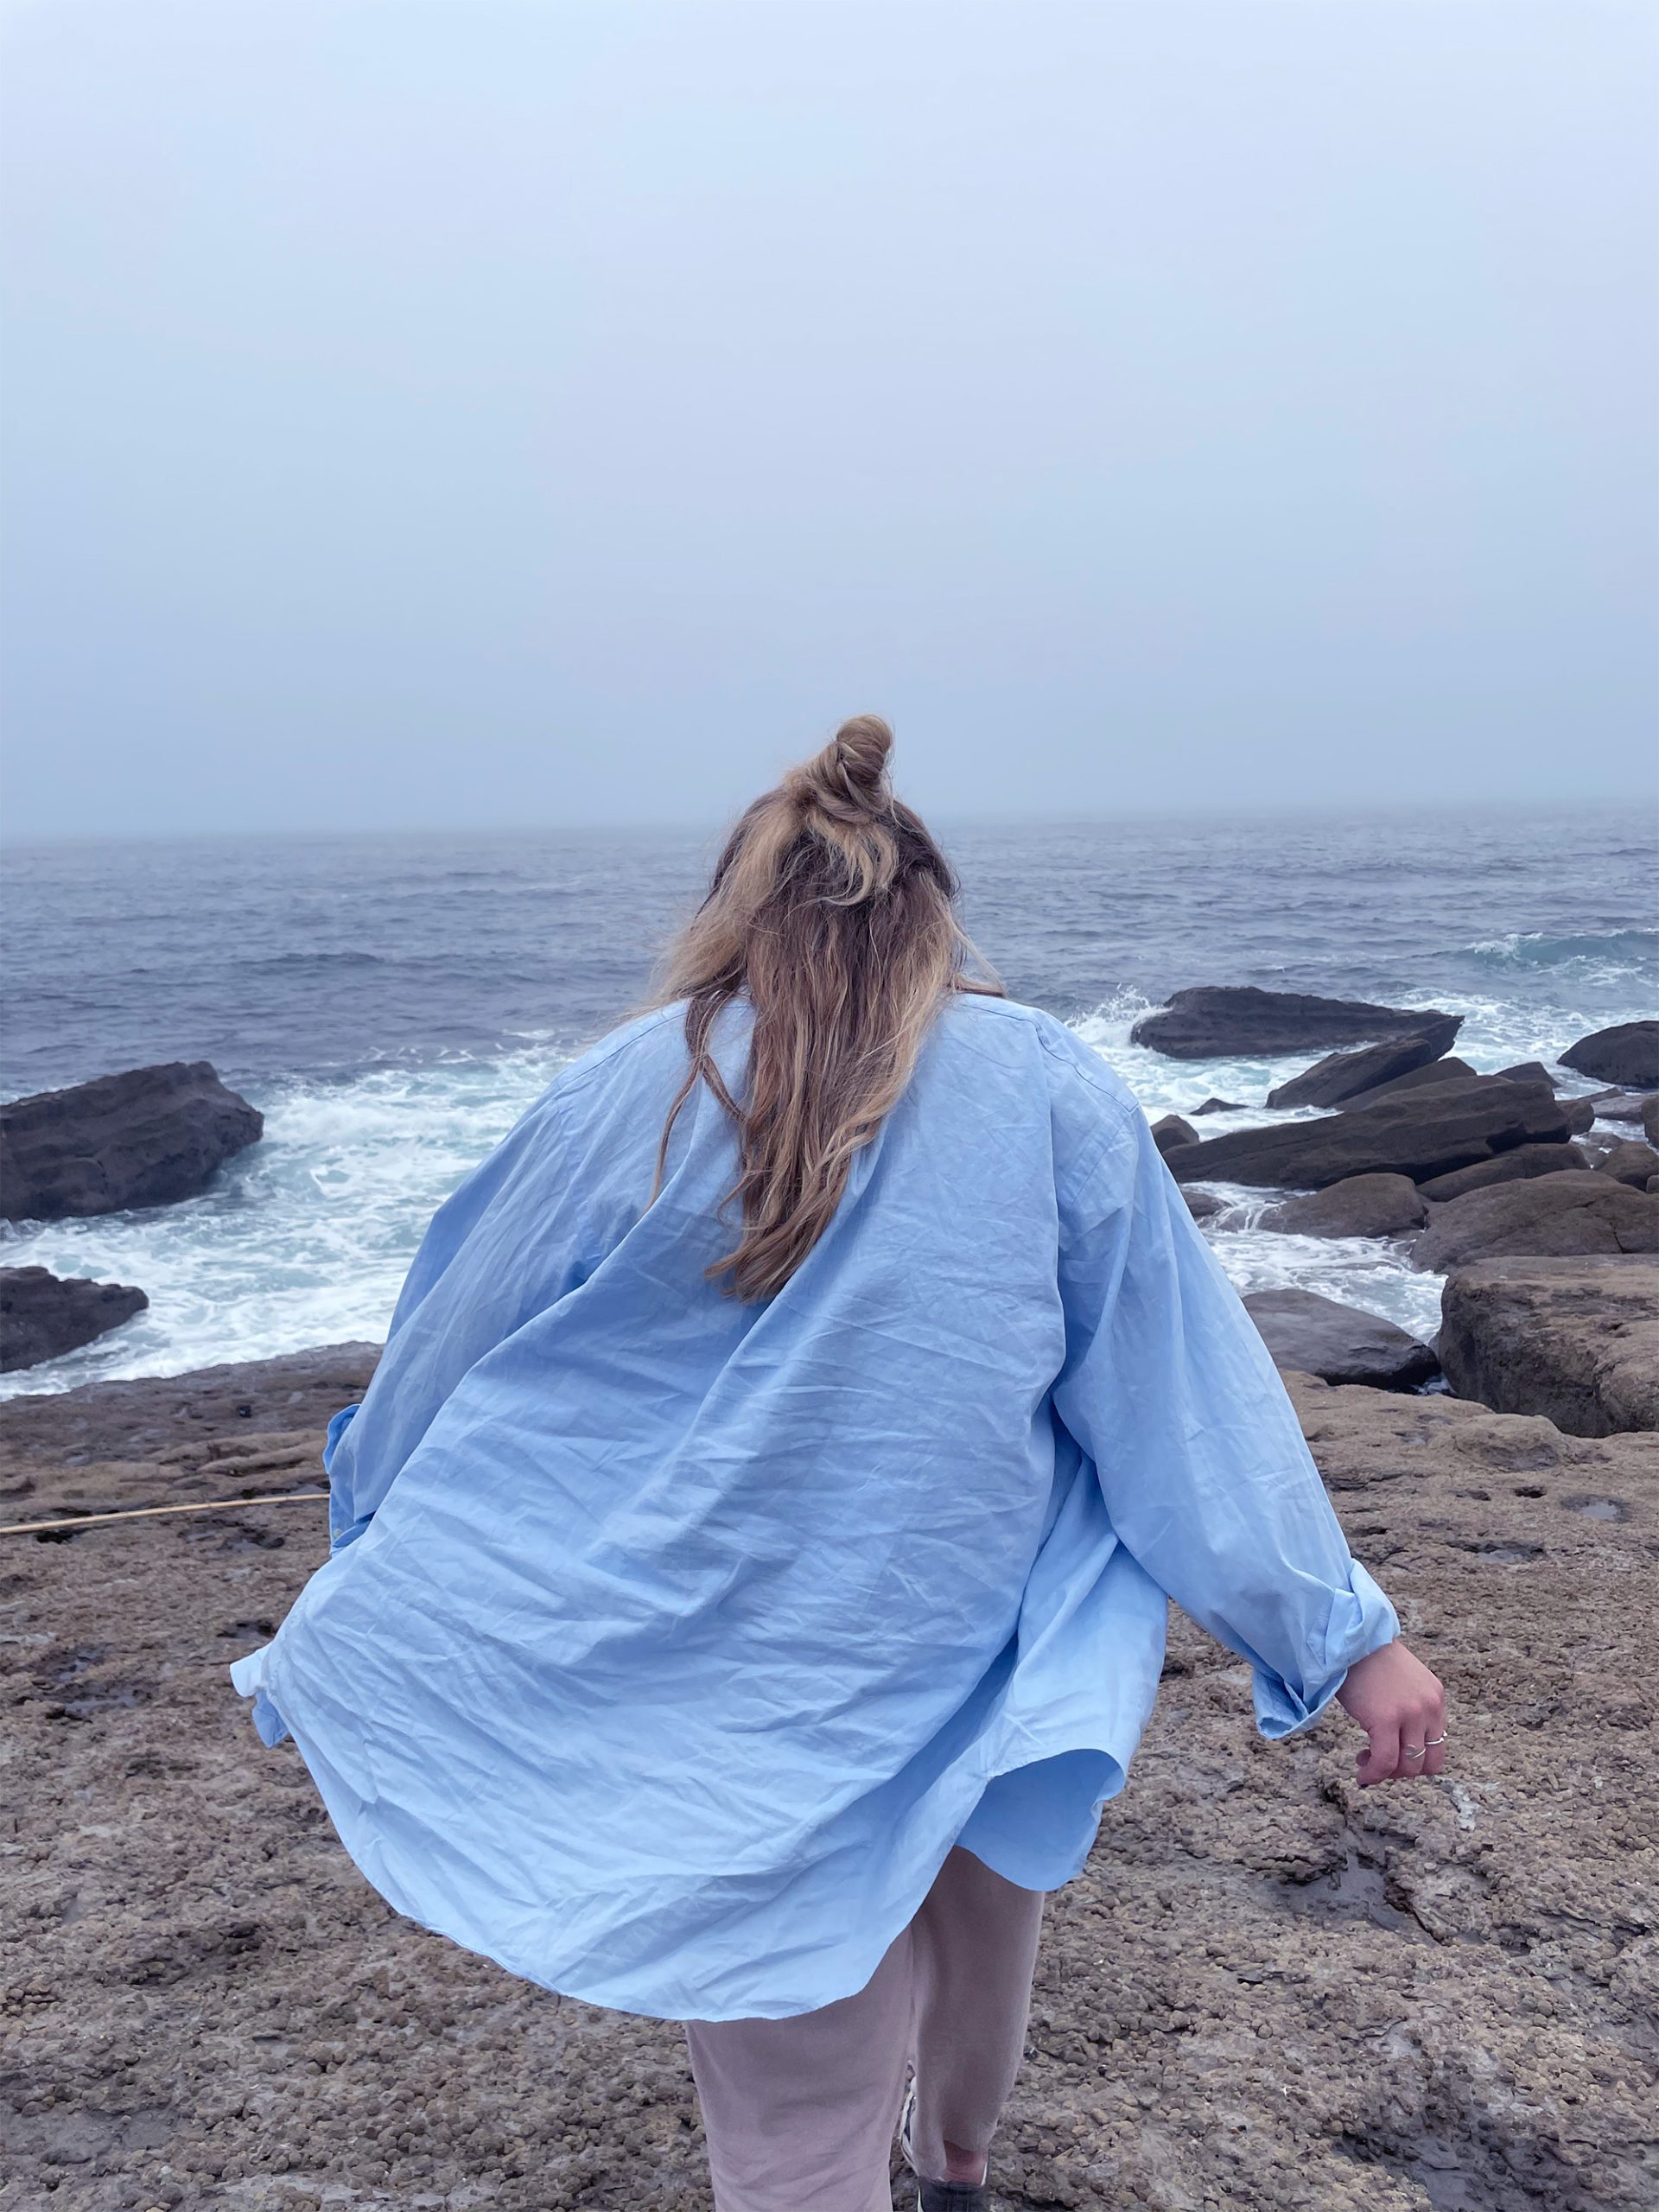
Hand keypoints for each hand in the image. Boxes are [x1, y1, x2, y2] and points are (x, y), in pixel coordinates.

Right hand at [1335, 1640, 1446, 1784]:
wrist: (1350, 1638)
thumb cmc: (1368, 1660)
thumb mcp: (1403, 1684)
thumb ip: (1411, 1710)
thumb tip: (1402, 1747)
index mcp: (1435, 1698)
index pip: (1438, 1747)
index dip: (1416, 1762)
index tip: (1394, 1758)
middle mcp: (1428, 1707)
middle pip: (1427, 1762)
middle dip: (1401, 1771)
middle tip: (1378, 1763)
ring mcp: (1410, 1714)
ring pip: (1407, 1766)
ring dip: (1386, 1772)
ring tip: (1365, 1761)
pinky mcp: (1386, 1718)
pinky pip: (1384, 1761)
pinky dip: (1374, 1774)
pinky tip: (1362, 1772)